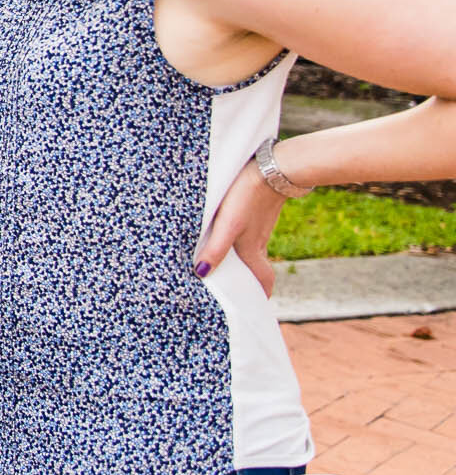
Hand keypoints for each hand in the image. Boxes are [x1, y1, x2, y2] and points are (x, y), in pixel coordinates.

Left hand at [193, 160, 288, 295]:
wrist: (274, 167)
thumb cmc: (248, 198)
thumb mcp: (229, 225)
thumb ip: (216, 249)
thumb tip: (201, 274)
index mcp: (253, 251)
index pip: (263, 281)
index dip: (261, 295)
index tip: (254, 307)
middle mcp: (259, 242)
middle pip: (256, 268)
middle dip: (247, 280)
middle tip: (234, 289)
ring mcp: (260, 226)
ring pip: (252, 249)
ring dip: (241, 260)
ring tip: (222, 263)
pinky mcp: (259, 210)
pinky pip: (249, 232)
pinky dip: (240, 240)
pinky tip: (226, 232)